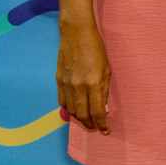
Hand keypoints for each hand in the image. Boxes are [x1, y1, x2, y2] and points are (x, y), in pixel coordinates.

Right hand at [57, 18, 110, 132]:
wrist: (76, 33)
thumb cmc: (96, 48)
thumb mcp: (107, 68)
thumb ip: (104, 90)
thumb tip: (104, 108)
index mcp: (94, 83)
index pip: (97, 111)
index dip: (101, 123)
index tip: (105, 131)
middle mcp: (78, 86)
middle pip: (82, 114)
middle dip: (90, 124)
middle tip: (95, 128)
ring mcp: (66, 84)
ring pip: (71, 110)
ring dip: (79, 118)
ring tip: (86, 120)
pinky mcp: (58, 80)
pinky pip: (61, 101)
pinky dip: (68, 109)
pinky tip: (74, 109)